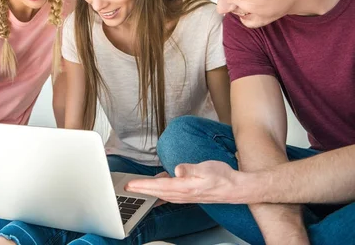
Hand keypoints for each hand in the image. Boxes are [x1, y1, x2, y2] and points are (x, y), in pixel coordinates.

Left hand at [125, 161, 250, 203]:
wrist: (236, 188)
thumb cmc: (223, 177)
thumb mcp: (207, 168)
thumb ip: (191, 169)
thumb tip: (177, 170)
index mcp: (186, 187)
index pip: (160, 186)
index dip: (144, 186)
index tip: (131, 185)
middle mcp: (184, 194)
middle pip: (157, 192)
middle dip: (141, 190)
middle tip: (127, 187)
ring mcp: (186, 196)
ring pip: (162, 194)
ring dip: (149, 191)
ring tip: (137, 187)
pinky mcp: (189, 194)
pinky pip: (169, 195)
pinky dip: (159, 192)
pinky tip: (156, 188)